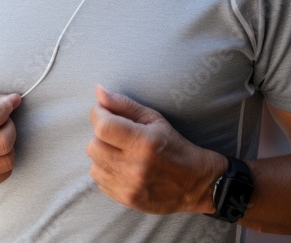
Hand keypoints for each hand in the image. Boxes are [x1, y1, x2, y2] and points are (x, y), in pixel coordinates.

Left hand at [86, 86, 225, 213]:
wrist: (197, 184)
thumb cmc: (174, 146)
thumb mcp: (155, 119)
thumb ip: (124, 104)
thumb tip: (98, 90)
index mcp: (143, 143)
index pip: (103, 126)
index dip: (98, 114)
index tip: (103, 111)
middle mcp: (134, 167)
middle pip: (94, 145)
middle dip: (101, 135)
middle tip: (116, 134)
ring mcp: (129, 186)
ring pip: (94, 164)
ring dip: (103, 154)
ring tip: (120, 152)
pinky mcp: (126, 199)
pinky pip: (99, 181)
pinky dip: (106, 171)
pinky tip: (122, 167)